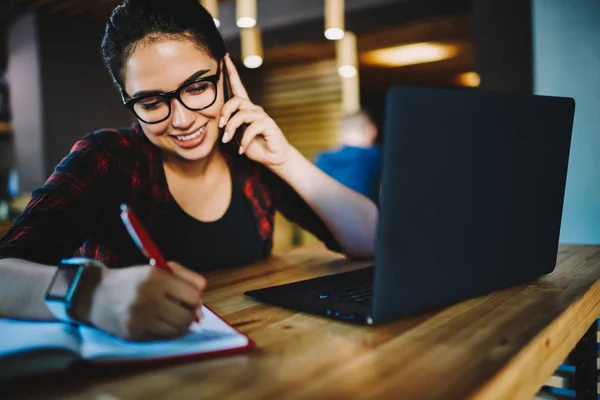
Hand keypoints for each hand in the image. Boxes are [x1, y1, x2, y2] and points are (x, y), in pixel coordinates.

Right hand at [87, 262, 205, 340]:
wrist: (94, 294)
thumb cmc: (132, 281)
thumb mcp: (157, 270)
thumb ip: (184, 280)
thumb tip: (201, 306)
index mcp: (156, 277)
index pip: (194, 294)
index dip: (196, 298)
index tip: (190, 299)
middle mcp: (148, 297)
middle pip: (188, 316)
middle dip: (190, 315)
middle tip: (182, 311)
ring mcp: (140, 317)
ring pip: (177, 330)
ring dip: (179, 325)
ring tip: (170, 317)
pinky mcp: (133, 333)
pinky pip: (162, 337)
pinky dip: (164, 332)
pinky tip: (155, 323)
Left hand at [219, 53, 291, 166]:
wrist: (273, 157)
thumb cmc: (254, 146)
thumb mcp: (236, 136)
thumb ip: (229, 127)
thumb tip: (218, 122)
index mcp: (246, 109)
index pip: (237, 86)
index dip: (231, 72)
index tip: (224, 57)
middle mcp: (254, 109)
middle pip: (235, 100)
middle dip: (225, 112)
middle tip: (220, 127)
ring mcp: (262, 116)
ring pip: (241, 114)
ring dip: (232, 128)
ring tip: (228, 140)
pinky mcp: (268, 124)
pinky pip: (251, 128)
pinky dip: (244, 140)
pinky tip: (241, 150)